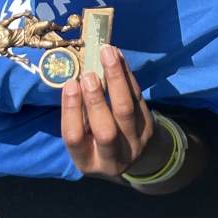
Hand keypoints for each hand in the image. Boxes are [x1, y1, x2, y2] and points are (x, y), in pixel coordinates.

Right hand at [60, 45, 157, 179]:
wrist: (138, 156)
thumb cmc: (97, 144)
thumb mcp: (83, 141)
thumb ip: (76, 117)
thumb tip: (72, 80)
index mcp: (87, 162)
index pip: (75, 139)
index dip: (71, 111)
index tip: (70, 85)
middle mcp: (112, 157)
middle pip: (105, 130)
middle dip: (96, 101)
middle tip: (88, 76)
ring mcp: (134, 142)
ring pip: (126, 110)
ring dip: (116, 79)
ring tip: (106, 55)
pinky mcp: (147, 126)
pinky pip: (137, 96)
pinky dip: (127, 74)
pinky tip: (118, 56)